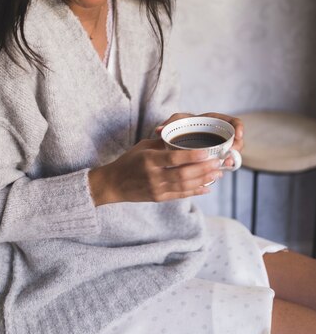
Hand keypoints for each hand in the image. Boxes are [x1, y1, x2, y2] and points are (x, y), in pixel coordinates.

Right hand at [89, 138, 222, 205]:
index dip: (192, 156)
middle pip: (183, 174)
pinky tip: (207, 187)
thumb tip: (184, 135)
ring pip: (184, 186)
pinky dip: (195, 191)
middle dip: (203, 169)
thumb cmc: (129, 161)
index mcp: (149, 160)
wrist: (114, 184)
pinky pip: (180, 195)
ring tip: (217, 173)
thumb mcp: (143, 147)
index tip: (207, 152)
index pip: (173, 158)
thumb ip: (163, 143)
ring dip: (203, 180)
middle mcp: (153, 176)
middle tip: (218, 162)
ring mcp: (156, 189)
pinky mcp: (159, 198)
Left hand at [156, 111, 243, 166]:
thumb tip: (159, 130)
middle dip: (237, 147)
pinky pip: (223, 162)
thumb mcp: (176, 121)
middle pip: (237, 140)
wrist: (175, 137)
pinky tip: (219, 171)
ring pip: (232, 153)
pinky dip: (222, 166)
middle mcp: (220, 134)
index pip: (234, 121)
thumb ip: (170, 123)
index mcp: (215, 121)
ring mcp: (219, 147)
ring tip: (226, 163)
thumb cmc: (179, 126)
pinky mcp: (215, 158)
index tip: (238, 134)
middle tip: (232, 153)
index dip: (239, 127)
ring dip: (231, 158)